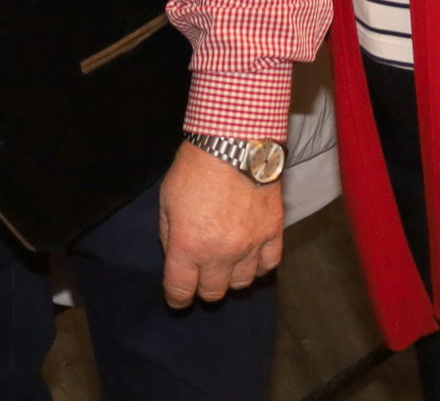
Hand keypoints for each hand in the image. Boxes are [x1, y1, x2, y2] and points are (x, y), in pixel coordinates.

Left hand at [158, 141, 283, 307]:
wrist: (235, 140)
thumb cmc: (195, 167)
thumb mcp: (167, 199)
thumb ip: (169, 233)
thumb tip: (176, 254)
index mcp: (188, 246)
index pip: (180, 290)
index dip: (176, 298)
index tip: (178, 297)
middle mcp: (220, 253)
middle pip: (212, 292)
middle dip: (202, 288)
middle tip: (201, 275)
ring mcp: (250, 245)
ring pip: (242, 284)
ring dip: (231, 278)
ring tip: (227, 264)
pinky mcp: (272, 232)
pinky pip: (269, 265)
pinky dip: (258, 266)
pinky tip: (251, 257)